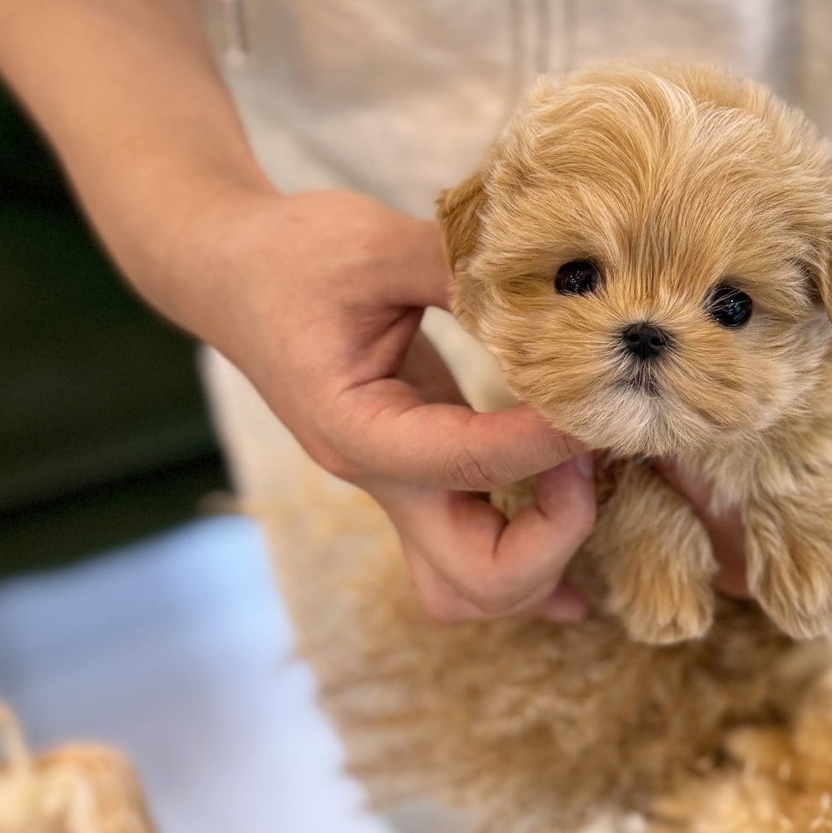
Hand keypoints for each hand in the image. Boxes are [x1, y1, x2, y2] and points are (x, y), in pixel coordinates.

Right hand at [183, 186, 596, 620]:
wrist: (231, 272)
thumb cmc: (294, 255)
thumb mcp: (374, 243)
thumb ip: (461, 266)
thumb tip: (561, 276)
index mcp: (359, 428)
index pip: (469, 466)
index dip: (547, 442)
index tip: (600, 400)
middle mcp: (381, 479)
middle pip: (475, 579)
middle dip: (556, 537)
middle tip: (588, 452)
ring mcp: (400, 491)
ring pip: (474, 589)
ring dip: (548, 560)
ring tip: (591, 479)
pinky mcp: (421, 480)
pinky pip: (479, 551)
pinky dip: (539, 550)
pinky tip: (583, 516)